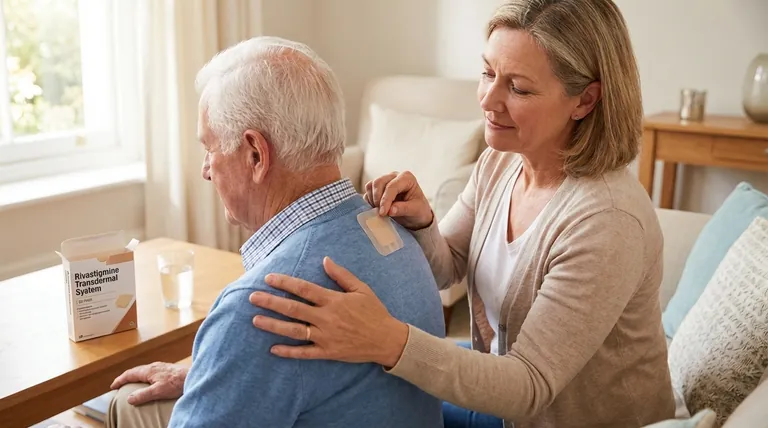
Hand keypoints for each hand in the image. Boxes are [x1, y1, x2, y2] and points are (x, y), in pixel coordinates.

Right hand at [110, 362, 187, 404]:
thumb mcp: (158, 391)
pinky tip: (149, 382)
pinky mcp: (168, 370)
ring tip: (132, 384)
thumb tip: (129, 398)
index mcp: (149, 370)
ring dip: (136, 377)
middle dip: (126, 377)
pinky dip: (145, 377)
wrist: (194, 376)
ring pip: (144, 371)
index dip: (120, 380)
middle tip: (119, 385)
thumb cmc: (177, 383)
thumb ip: (143, 395)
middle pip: (136, 371)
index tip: (113, 386)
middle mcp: (154, 366)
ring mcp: (161, 367)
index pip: (130, 373)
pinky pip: (151, 372)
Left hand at [249, 257, 408, 367]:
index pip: (304, 289)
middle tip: (252, 297)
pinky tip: (273, 349)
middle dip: (271, 302)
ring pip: (294, 331)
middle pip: (293, 309)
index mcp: (333, 301)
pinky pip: (304, 353)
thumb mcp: (361, 289)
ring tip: (255, 320)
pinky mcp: (328, 352)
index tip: (269, 278)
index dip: (285, 283)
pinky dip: (288, 351)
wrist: (387, 340)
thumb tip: (325, 260)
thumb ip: (341, 275)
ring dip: (273, 325)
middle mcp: (326, 318)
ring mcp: (325, 337)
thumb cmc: (375, 312)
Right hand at [364, 171, 433, 229]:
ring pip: (371, 185)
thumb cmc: (418, 210)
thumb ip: (404, 209)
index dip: (386, 200)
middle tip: (381, 213)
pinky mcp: (378, 188)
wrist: (415, 214)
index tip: (383, 213)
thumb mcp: (416, 210)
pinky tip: (376, 209)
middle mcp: (394, 176)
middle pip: (378, 182)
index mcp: (407, 178)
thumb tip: (390, 210)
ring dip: (372, 199)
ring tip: (379, 211)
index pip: (392, 186)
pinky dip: (369, 200)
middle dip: (377, 198)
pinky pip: (368, 191)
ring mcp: (385, 180)